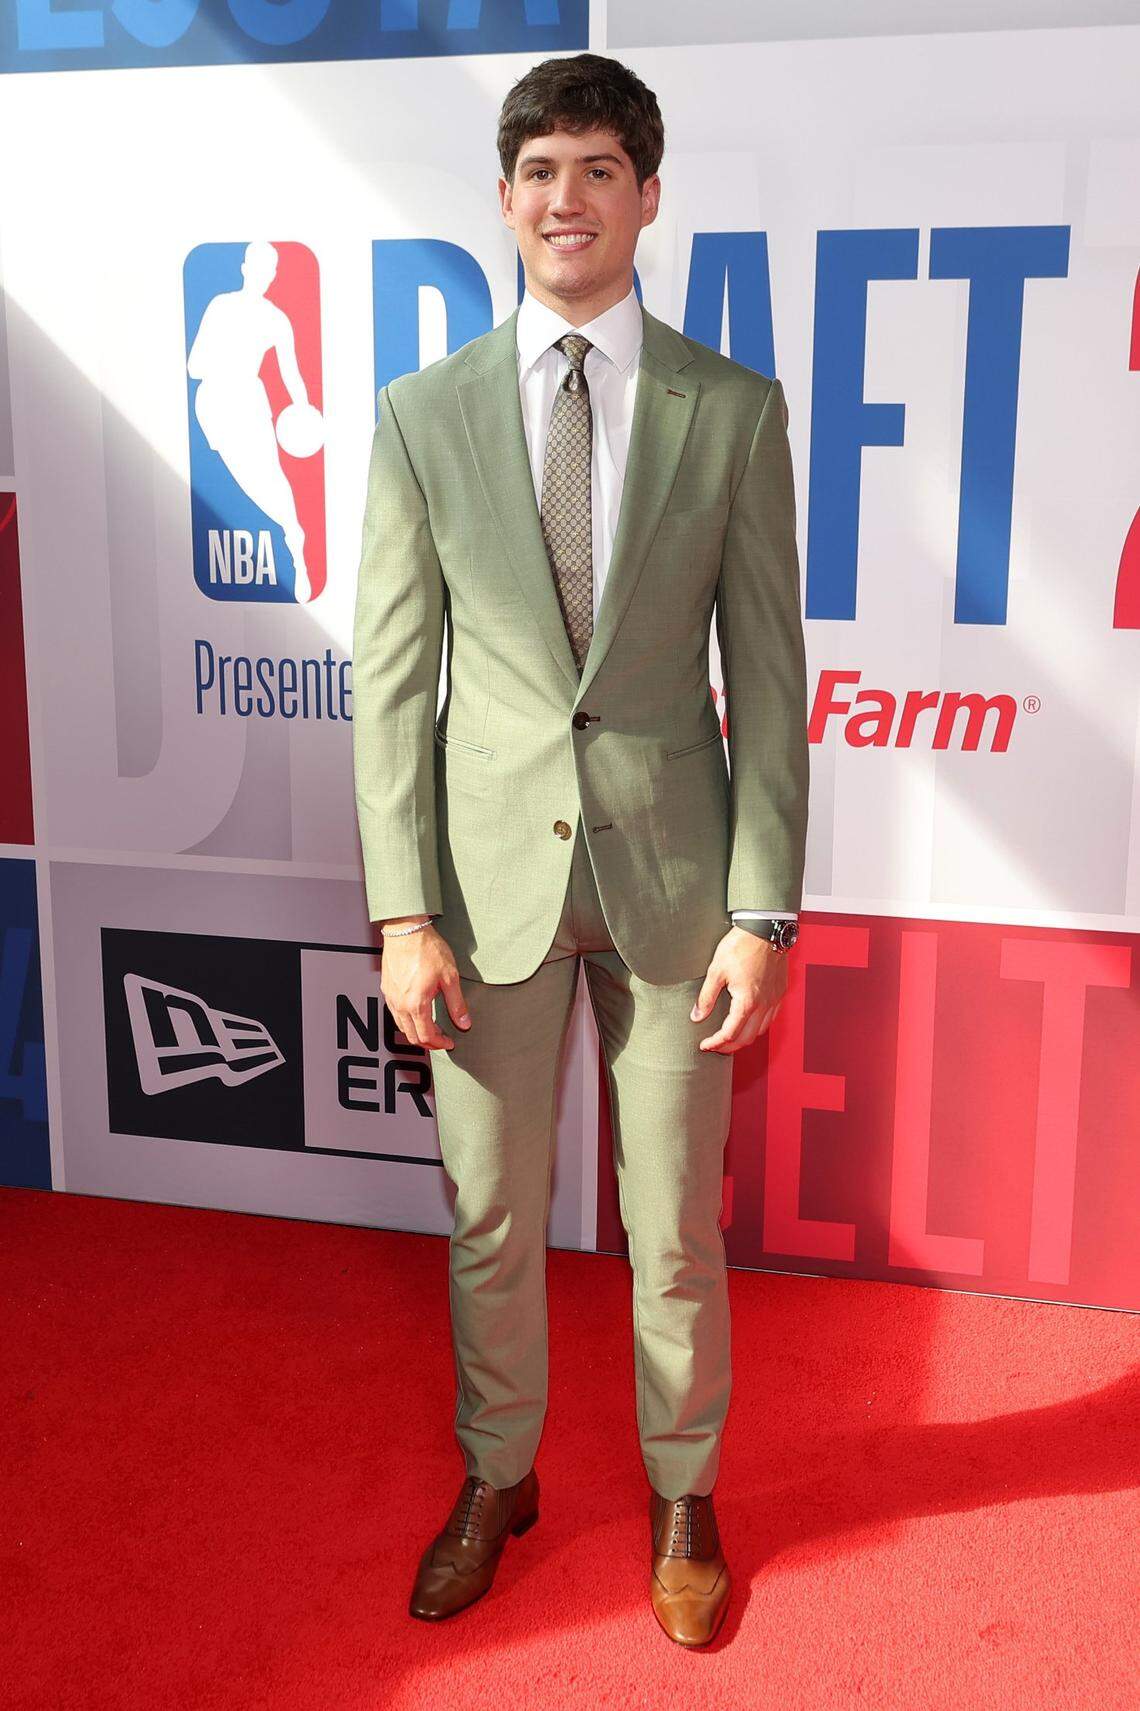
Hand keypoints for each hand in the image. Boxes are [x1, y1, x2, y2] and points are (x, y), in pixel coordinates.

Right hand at [380, 921, 470, 1050]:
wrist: (406, 930)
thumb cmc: (426, 949)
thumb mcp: (450, 977)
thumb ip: (457, 1004)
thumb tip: (464, 1023)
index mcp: (416, 1004)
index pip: (427, 1036)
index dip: (440, 1044)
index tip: (449, 1042)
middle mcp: (400, 1004)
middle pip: (411, 1036)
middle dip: (428, 1043)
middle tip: (441, 1040)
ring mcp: (391, 997)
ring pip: (401, 1026)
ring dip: (415, 1032)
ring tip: (430, 1028)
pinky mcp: (386, 989)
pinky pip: (394, 1013)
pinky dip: (406, 1020)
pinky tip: (416, 1013)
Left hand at [691, 925, 789, 1053]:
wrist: (765, 928)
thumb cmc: (741, 946)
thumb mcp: (716, 971)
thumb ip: (706, 997)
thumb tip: (697, 1016)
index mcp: (747, 1002)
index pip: (730, 1034)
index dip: (715, 1043)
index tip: (704, 1045)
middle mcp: (764, 1005)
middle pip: (746, 1038)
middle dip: (729, 1046)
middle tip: (714, 1046)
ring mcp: (774, 999)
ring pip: (761, 1031)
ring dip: (744, 1037)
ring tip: (730, 1036)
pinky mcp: (780, 991)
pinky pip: (770, 1018)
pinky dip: (758, 1026)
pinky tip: (748, 1020)